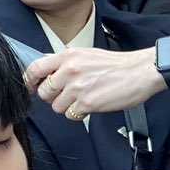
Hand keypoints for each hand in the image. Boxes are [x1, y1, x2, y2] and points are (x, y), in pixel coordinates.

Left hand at [27, 46, 164, 119]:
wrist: (140, 71)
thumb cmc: (117, 64)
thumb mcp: (87, 54)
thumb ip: (66, 61)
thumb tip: (47, 67)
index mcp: (68, 56)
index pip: (35, 68)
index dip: (29, 81)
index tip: (31, 88)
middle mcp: (69, 70)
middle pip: (43, 92)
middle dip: (52, 97)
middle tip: (66, 95)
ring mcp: (77, 87)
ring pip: (56, 106)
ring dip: (66, 107)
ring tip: (83, 99)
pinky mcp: (87, 103)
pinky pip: (70, 115)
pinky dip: (78, 114)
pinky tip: (90, 105)